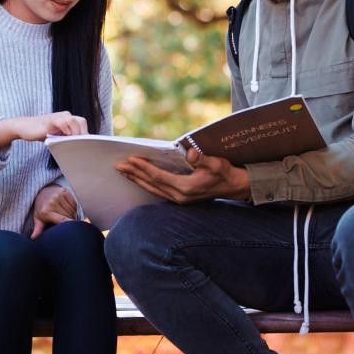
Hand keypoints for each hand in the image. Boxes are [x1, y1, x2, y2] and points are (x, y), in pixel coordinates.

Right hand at [0, 111, 87, 147]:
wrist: (24, 127)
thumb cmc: (40, 132)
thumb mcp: (56, 136)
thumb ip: (66, 138)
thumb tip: (79, 148)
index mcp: (67, 119)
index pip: (82, 124)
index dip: (86, 134)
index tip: (89, 146)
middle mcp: (64, 116)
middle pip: (81, 121)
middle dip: (83, 134)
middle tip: (82, 146)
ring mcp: (57, 117)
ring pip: (73, 121)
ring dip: (76, 133)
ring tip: (74, 143)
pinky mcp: (50, 120)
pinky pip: (62, 122)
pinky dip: (66, 130)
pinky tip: (65, 138)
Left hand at [31, 184, 77, 238]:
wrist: (42, 191)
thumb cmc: (41, 208)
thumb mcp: (38, 218)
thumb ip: (38, 228)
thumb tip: (33, 238)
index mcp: (46, 211)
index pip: (62, 220)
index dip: (69, 224)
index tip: (73, 229)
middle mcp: (53, 202)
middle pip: (68, 216)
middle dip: (70, 221)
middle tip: (66, 224)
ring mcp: (59, 195)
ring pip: (72, 210)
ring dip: (72, 215)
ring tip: (66, 216)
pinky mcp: (65, 191)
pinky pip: (74, 204)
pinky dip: (73, 208)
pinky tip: (67, 209)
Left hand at [115, 149, 250, 203]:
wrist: (234, 186)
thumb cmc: (225, 173)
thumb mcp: (216, 163)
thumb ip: (202, 159)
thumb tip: (190, 154)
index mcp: (185, 188)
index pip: (158, 176)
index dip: (143, 168)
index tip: (131, 159)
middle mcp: (179, 196)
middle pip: (151, 184)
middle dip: (134, 174)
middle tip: (118, 166)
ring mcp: (179, 199)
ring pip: (152, 189)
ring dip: (137, 179)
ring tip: (124, 172)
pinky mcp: (180, 198)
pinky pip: (158, 191)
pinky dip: (146, 183)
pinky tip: (140, 179)